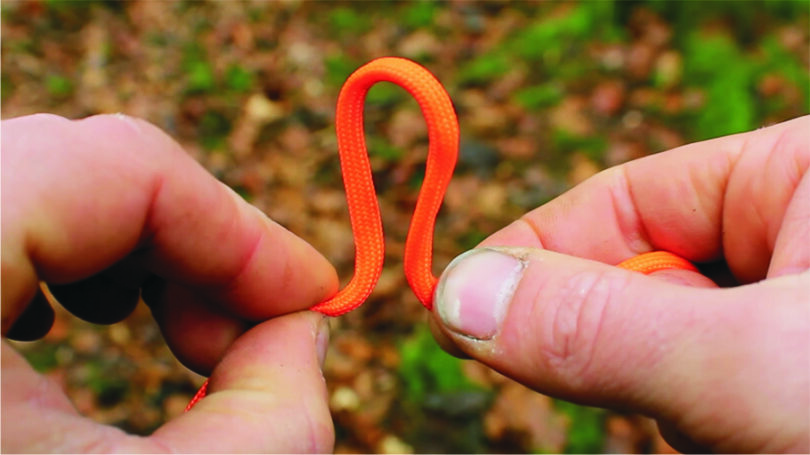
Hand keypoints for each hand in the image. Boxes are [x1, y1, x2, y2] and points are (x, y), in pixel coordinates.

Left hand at [1, 114, 338, 451]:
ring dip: (140, 249)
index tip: (312, 295)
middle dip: (199, 248)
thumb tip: (304, 331)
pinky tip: (83, 318)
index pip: (121, 167)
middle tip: (253, 335)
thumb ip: (268, 420)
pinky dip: (69, 257)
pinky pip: (2, 216)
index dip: (241, 229)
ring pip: (43, 183)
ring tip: (180, 336)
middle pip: (83, 167)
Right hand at [431, 116, 808, 452]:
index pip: (624, 196)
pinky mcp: (787, 378)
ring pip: (667, 347)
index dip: (532, 252)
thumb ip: (600, 326)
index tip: (455, 309)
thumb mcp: (750, 362)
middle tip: (648, 391)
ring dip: (668, 395)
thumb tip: (458, 293)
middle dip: (621, 343)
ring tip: (741, 430)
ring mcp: (793, 313)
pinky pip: (703, 391)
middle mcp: (794, 235)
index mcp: (799, 176)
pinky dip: (701, 424)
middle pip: (640, 278)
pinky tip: (748, 440)